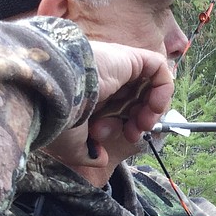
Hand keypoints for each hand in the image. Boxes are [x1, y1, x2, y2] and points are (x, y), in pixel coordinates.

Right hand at [42, 41, 173, 173]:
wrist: (51, 95)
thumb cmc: (55, 119)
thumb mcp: (72, 146)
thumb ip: (89, 154)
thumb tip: (101, 158)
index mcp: (87, 93)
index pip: (117, 107)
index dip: (126, 124)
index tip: (123, 137)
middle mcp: (102, 77)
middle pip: (135, 97)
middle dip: (139, 120)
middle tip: (132, 133)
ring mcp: (116, 65)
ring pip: (148, 84)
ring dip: (153, 108)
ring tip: (144, 124)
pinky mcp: (128, 56)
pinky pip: (158, 68)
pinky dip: (164, 88)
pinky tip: (153, 107)